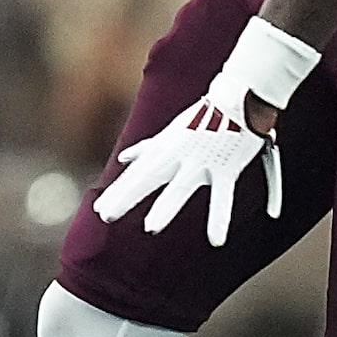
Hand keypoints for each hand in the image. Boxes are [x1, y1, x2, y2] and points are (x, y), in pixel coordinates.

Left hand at [93, 93, 280, 247]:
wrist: (238, 97)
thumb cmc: (203, 115)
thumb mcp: (169, 131)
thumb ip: (146, 148)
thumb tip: (124, 158)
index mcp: (165, 148)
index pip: (136, 173)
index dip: (118, 191)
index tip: (98, 209)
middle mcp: (178, 155)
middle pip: (147, 177)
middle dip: (126, 196)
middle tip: (106, 215)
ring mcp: (200, 161)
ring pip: (181, 186)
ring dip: (166, 206)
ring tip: (151, 228)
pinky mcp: (225, 168)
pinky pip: (222, 197)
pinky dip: (219, 218)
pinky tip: (216, 240)